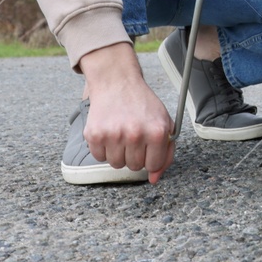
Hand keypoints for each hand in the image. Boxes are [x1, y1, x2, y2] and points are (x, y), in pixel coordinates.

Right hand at [78, 41, 175, 182]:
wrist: (117, 82)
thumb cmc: (142, 104)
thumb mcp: (164, 123)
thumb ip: (166, 153)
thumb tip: (154, 179)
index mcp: (157, 132)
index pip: (154, 165)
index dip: (150, 157)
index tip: (147, 146)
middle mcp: (135, 134)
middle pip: (134, 167)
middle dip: (135, 154)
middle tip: (133, 136)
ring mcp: (114, 135)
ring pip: (116, 164)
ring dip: (119, 153)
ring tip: (121, 133)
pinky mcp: (95, 135)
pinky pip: (100, 157)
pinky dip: (104, 148)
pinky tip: (109, 131)